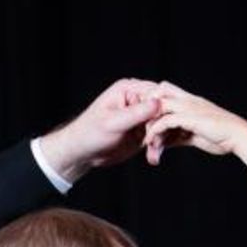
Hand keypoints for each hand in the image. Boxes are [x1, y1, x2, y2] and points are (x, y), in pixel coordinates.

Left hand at [37, 78, 161, 182]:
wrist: (83, 152)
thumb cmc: (91, 133)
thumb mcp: (114, 122)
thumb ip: (136, 112)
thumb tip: (159, 102)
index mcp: (129, 89)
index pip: (156, 92)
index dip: (163, 108)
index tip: (159, 125)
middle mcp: (137, 100)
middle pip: (164, 108)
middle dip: (163, 127)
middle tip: (155, 143)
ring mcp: (141, 117)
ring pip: (163, 125)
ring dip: (161, 139)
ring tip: (153, 152)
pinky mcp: (143, 132)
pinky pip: (158, 137)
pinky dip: (157, 147)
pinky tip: (152, 157)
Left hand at [143, 84, 246, 165]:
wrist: (239, 136)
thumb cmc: (221, 137)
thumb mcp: (195, 134)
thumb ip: (178, 135)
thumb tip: (165, 143)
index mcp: (190, 101)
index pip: (164, 92)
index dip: (151, 102)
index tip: (140, 118)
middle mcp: (187, 100)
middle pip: (158, 91)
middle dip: (145, 105)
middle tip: (137, 124)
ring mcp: (188, 107)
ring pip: (159, 106)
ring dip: (148, 123)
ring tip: (144, 139)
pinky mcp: (189, 118)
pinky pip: (165, 121)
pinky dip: (155, 132)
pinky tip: (151, 144)